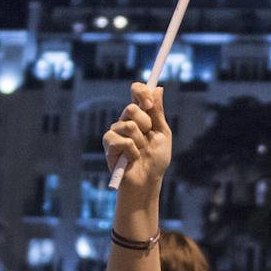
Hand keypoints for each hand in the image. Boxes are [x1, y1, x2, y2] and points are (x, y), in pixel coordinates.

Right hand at [102, 82, 172, 200]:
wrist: (147, 181)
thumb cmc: (156, 160)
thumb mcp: (162, 134)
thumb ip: (158, 112)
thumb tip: (158, 88)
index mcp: (141, 115)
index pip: (136, 92)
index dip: (141, 92)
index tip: (149, 104)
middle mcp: (126, 120)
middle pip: (131, 108)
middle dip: (145, 124)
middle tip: (148, 137)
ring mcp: (116, 131)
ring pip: (128, 125)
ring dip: (140, 142)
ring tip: (140, 153)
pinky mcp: (108, 144)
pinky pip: (120, 140)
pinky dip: (131, 152)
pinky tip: (131, 159)